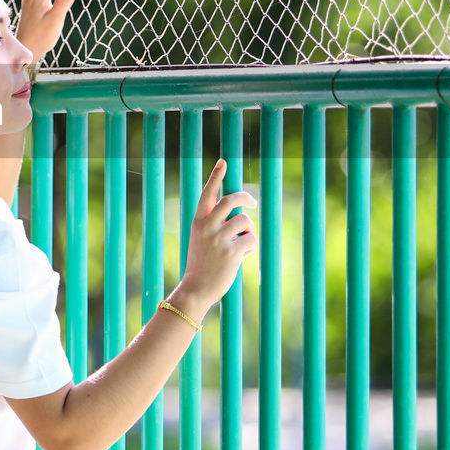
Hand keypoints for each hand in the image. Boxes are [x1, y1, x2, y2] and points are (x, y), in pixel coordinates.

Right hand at [178, 159, 257, 310]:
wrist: (197, 288)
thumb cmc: (202, 263)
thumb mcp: (201, 238)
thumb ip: (214, 223)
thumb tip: (240, 211)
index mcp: (198, 222)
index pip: (208, 193)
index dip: (216, 176)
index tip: (224, 161)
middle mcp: (207, 227)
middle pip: (232, 200)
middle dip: (246, 198)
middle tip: (252, 204)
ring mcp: (219, 239)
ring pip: (245, 221)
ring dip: (248, 231)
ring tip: (242, 244)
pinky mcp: (231, 252)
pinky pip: (251, 239)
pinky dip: (251, 246)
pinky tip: (243, 256)